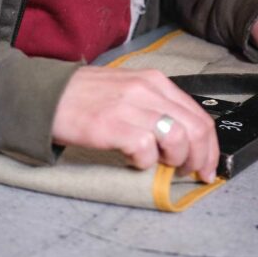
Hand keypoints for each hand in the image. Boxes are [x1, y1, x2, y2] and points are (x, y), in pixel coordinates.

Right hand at [51, 66, 218, 181]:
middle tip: (190, 174)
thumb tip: (185, 140)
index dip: (210, 146)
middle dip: (200, 159)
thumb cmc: (88, 97)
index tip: (208, 166)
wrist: (47, 95)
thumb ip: (157, 108)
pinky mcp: (112, 125)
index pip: (199, 115)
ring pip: (177, 138)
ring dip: (175, 161)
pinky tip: (131, 161)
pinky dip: (144, 162)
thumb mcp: (130, 90)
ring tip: (159, 165)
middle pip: (196, 128)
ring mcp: (130, 106)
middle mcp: (147, 89)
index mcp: (155, 81)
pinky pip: (145, 149)